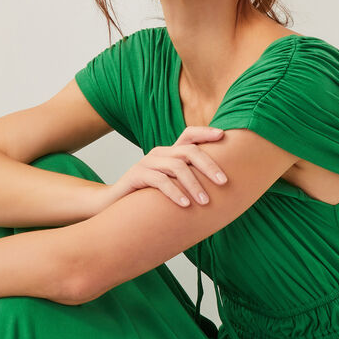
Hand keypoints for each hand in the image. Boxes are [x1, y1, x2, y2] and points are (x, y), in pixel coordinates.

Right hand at [109, 125, 228, 207]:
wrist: (114, 205)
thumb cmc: (148, 198)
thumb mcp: (170, 186)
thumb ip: (187, 181)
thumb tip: (220, 186)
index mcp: (169, 153)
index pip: (189, 135)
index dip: (205, 133)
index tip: (223, 136)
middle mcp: (158, 154)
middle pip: (189, 151)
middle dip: (209, 165)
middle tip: (224, 182)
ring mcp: (146, 163)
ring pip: (177, 166)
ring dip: (194, 185)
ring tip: (205, 202)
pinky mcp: (136, 175)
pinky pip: (160, 180)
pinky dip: (175, 192)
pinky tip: (185, 204)